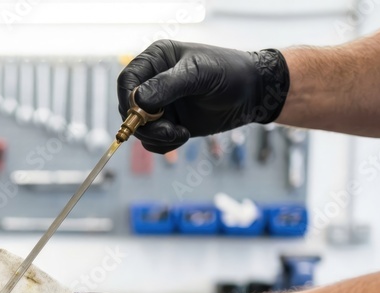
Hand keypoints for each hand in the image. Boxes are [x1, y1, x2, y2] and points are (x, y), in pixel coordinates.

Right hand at [118, 41, 289, 152]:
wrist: (251, 94)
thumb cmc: (229, 73)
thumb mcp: (199, 74)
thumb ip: (168, 85)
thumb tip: (139, 100)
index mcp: (156, 60)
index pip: (127, 80)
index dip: (128, 99)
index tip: (139, 114)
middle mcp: (153, 82)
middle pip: (128, 108)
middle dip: (145, 124)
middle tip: (167, 130)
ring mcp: (160, 105)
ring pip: (139, 129)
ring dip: (156, 136)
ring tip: (180, 134)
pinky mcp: (168, 124)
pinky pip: (152, 141)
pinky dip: (163, 144)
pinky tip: (183, 135)